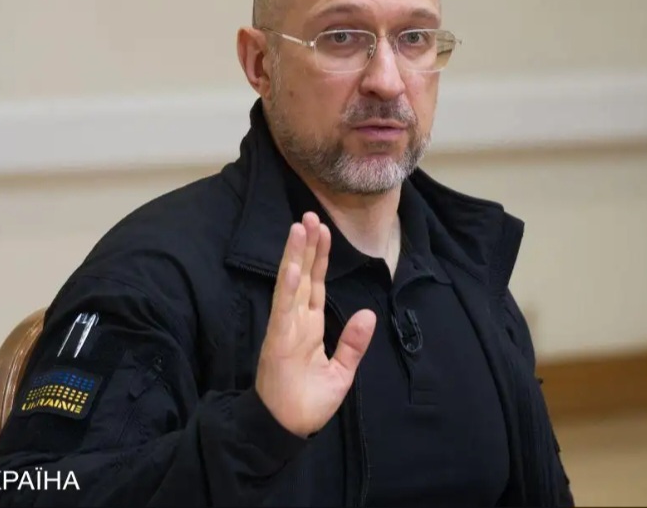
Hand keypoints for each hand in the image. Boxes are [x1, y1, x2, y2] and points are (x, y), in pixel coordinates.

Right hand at [255, 212, 376, 437]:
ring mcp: (285, 329)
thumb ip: (353, 343)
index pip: (315, 284)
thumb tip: (368, 313)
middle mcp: (295, 321)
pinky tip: (292, 266)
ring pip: (291, 284)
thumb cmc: (308, 403)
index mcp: (309, 326)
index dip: (319, 257)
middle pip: (303, 276)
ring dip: (295, 256)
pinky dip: (287, 287)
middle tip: (310, 215)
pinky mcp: (278, 341)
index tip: (322, 231)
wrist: (287, 429)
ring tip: (299, 228)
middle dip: (307, 246)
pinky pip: (283, 309)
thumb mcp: (341, 372)